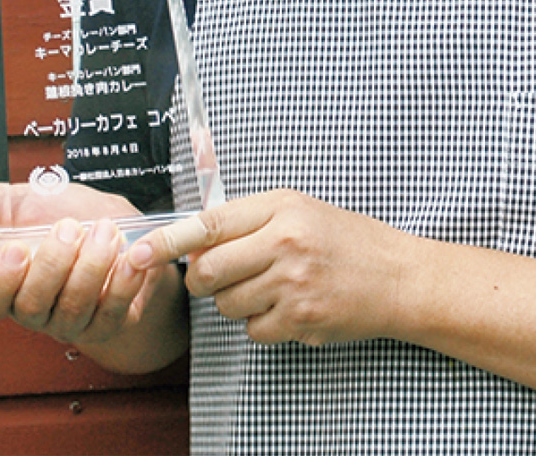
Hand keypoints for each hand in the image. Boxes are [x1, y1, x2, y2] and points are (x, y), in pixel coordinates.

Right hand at [0, 183, 151, 346]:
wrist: (115, 223)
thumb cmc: (65, 213)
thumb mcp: (21, 200)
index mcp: (10, 284)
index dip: (1, 280)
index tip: (18, 247)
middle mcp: (38, 309)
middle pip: (33, 305)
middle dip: (54, 262)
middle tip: (71, 227)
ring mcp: (72, 320)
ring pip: (73, 309)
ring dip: (92, 266)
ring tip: (106, 230)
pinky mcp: (107, 321)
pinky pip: (112, 314)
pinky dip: (124, 284)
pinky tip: (130, 258)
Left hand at [131, 189, 413, 346]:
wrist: (397, 276)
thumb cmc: (347, 240)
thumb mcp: (301, 211)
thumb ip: (251, 220)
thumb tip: (197, 241)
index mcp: (282, 207)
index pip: (210, 223)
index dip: (168, 240)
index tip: (138, 251)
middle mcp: (285, 241)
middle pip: (209, 270)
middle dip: (204, 280)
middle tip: (221, 277)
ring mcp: (292, 282)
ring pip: (228, 304)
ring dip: (238, 302)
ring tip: (271, 287)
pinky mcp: (300, 317)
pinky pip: (254, 330)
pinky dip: (263, 324)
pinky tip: (289, 307)